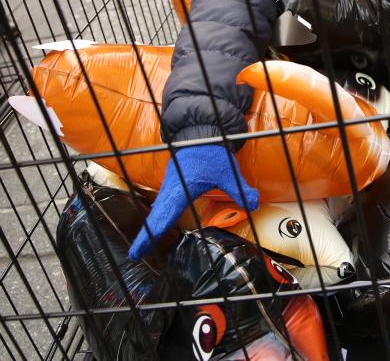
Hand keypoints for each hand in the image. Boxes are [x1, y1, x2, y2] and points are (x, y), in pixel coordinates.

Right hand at [128, 144, 258, 259]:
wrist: (201, 133)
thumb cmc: (212, 151)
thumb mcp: (227, 171)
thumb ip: (240, 189)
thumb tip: (255, 203)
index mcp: (181, 189)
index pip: (164, 217)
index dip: (151, 235)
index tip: (137, 251)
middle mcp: (171, 190)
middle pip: (156, 216)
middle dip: (145, 236)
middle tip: (134, 255)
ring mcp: (170, 187)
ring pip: (157, 210)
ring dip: (150, 227)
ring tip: (141, 246)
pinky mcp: (172, 185)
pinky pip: (161, 204)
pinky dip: (157, 217)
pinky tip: (157, 225)